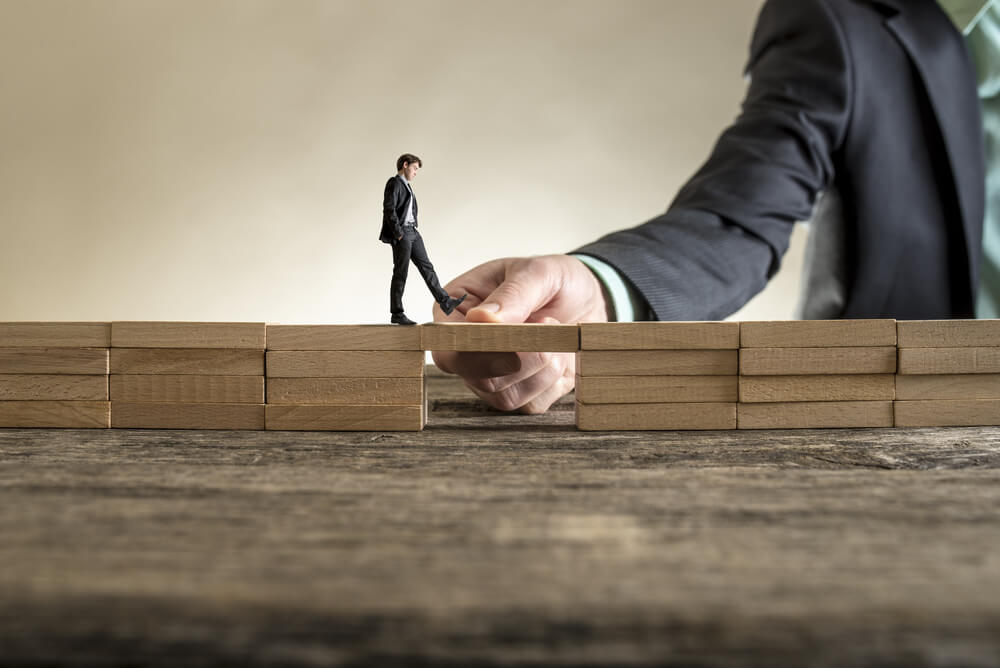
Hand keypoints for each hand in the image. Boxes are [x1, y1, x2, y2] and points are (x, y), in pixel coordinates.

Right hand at [432, 254, 608, 413]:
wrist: (587, 297)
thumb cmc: (552, 279)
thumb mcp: (537, 272)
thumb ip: (512, 294)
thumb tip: (481, 320)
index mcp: (457, 313)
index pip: (447, 349)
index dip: (472, 352)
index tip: (509, 336)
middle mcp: (469, 350)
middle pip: (477, 379)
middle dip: (520, 358)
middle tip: (546, 323)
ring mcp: (493, 375)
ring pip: (505, 397)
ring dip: (541, 368)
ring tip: (556, 332)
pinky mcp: (523, 392)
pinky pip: (531, 405)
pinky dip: (553, 381)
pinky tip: (559, 353)